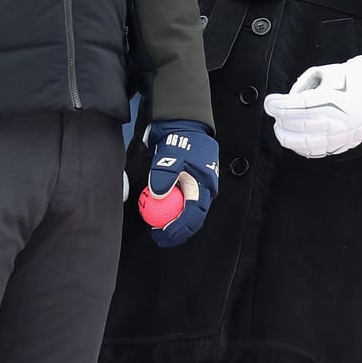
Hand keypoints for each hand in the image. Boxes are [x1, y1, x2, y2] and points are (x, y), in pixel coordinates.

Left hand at [146, 120, 218, 247]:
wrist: (185, 125)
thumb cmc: (180, 139)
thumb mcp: (171, 155)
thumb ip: (165, 175)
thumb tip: (157, 195)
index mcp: (203, 185)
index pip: (194, 214)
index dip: (179, 227)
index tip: (164, 232)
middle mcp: (203, 190)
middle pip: (193, 219)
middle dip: (177, 232)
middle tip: (159, 237)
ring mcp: (197, 189)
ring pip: (188, 213)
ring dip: (175, 223)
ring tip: (158, 229)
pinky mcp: (189, 186)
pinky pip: (182, 204)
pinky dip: (172, 211)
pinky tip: (159, 214)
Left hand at [263, 49, 361, 157]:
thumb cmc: (350, 80)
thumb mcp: (327, 72)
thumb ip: (305, 83)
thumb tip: (289, 98)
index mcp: (331, 98)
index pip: (299, 105)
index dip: (280, 105)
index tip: (270, 103)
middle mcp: (335, 119)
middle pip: (300, 125)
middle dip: (281, 120)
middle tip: (274, 114)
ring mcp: (339, 134)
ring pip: (307, 142)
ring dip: (288, 137)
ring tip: (280, 128)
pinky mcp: (342, 144)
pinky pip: (318, 151)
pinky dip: (301, 148)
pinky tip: (293, 141)